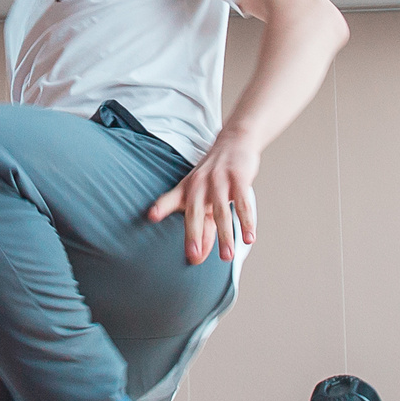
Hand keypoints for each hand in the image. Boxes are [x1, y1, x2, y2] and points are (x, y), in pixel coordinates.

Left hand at [148, 128, 257, 262]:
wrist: (234, 142)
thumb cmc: (214, 176)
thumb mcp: (203, 198)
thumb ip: (201, 227)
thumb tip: (196, 258)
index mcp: (186, 188)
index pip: (170, 199)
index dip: (160, 207)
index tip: (151, 216)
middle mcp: (199, 185)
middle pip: (195, 213)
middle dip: (193, 234)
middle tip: (192, 255)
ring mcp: (219, 181)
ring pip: (221, 213)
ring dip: (225, 236)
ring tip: (227, 257)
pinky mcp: (239, 179)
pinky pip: (243, 204)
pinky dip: (246, 222)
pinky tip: (249, 238)